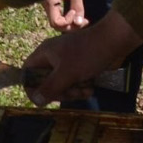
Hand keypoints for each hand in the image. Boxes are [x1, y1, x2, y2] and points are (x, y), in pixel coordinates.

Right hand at [23, 10, 142, 106]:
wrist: (114, 42)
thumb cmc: (87, 54)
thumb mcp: (66, 73)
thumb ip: (49, 88)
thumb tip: (35, 100)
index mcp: (44, 54)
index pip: (28, 71)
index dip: (31, 86)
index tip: (42, 98)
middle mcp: (53, 57)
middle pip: (46, 82)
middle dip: (59, 91)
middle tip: (71, 94)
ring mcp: (67, 62)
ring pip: (62, 84)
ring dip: (73, 91)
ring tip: (86, 90)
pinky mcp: (80, 67)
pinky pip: (74, 82)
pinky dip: (81, 87)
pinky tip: (91, 87)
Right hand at [42, 0, 86, 30]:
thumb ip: (78, 6)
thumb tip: (79, 23)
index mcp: (50, 0)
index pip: (56, 23)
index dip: (68, 22)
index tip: (75, 11)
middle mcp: (46, 4)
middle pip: (56, 25)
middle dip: (71, 26)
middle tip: (85, 21)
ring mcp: (48, 4)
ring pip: (57, 22)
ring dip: (70, 23)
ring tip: (83, 18)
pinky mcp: (51, 3)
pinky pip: (58, 16)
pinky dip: (67, 18)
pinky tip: (76, 13)